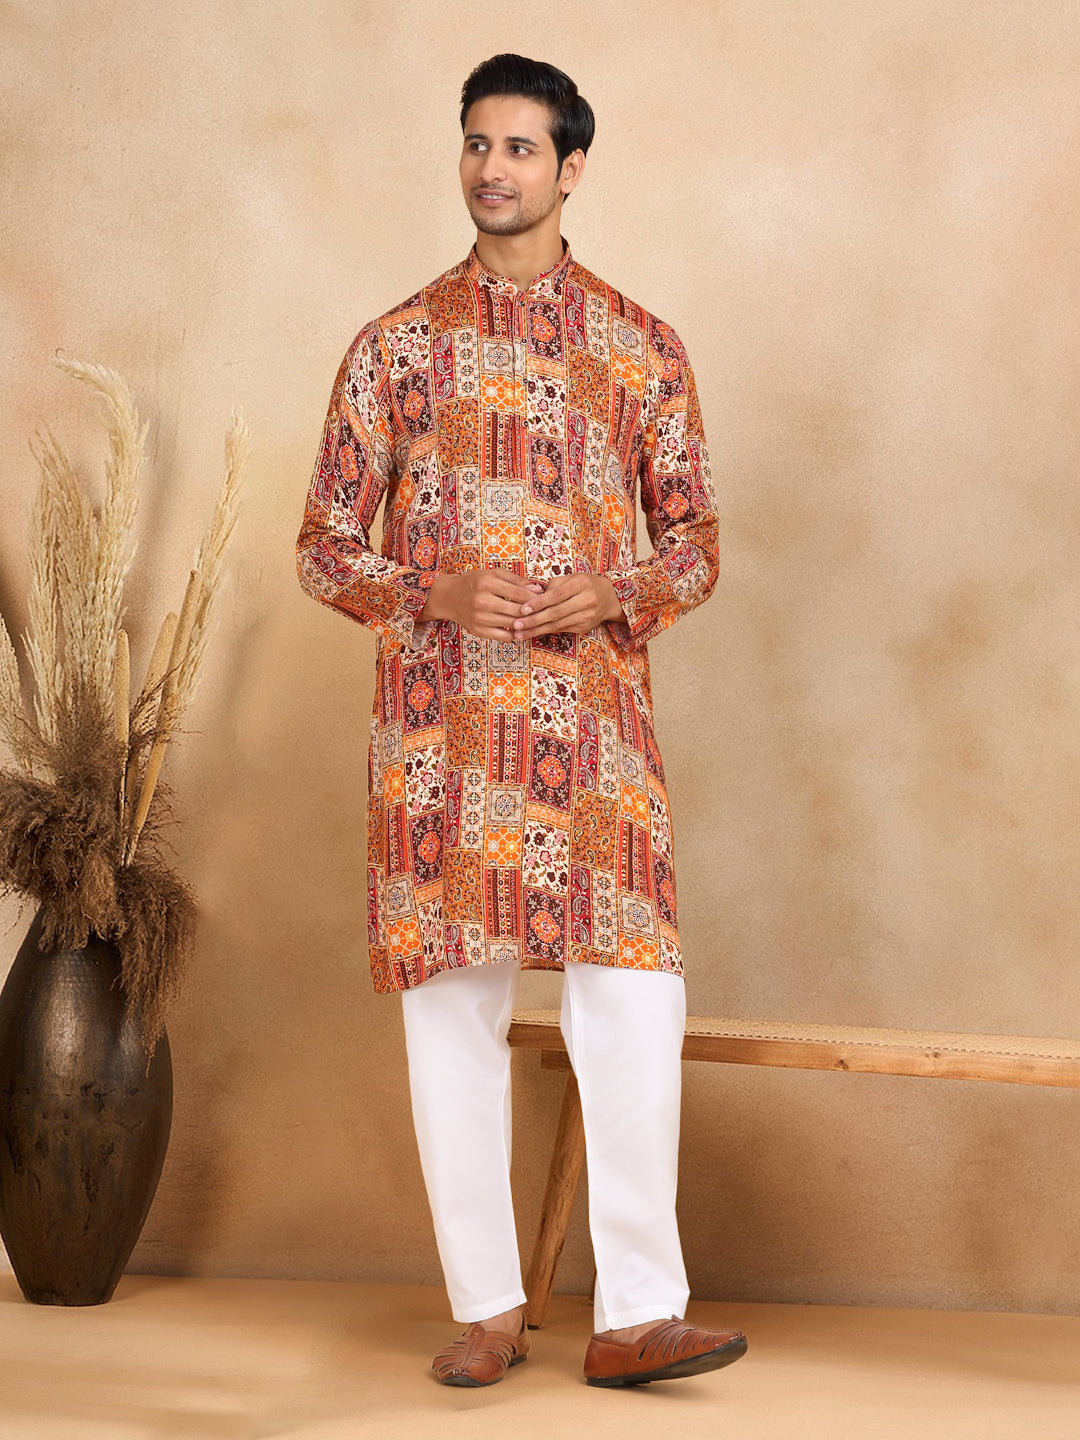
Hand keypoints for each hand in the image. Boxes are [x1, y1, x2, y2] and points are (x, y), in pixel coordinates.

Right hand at [418, 568, 543, 639]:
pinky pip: (504, 637)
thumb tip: (537, 588)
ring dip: (526, 624)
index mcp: (486, 583)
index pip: (519, 593)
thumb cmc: (474, 583)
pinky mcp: (478, 631)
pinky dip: (515, 634)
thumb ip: (516, 580)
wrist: (448, 597)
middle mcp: (481, 601)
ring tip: (534, 619)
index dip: (535, 598)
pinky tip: (519, 628)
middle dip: (533, 612)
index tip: (544, 598)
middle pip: (517, 611)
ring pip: (512, 625)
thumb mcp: (493, 574)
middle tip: (543, 611)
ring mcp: (479, 618)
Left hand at [510, 573, 624, 637]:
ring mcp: (587, 616)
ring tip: (519, 634)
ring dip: (536, 630)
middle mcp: (586, 600)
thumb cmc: (585, 584)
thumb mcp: (571, 578)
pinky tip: (532, 634)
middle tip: (516, 625)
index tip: (522, 610)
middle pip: (556, 613)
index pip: (556, 595)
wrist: (610, 598)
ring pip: (557, 625)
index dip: (538, 603)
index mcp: (581, 584)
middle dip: (533, 620)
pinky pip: (562, 629)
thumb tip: (534, 597)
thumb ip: (553, 586)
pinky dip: (545, 632)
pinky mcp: (585, 627)